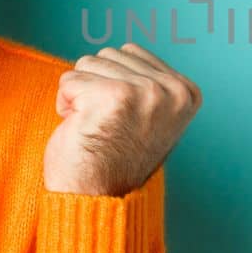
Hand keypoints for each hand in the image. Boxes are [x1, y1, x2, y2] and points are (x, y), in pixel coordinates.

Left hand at [45, 44, 201, 195]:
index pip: (131, 52)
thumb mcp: (148, 115)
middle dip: (96, 86)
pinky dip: (65, 105)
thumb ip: (147, 82)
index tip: (124, 120)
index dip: (115, 83)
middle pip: (109, 53)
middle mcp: (171, 91)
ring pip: (88, 62)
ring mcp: (145, 93)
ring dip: (81, 95)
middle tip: (106, 126)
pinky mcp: (113, 98)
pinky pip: (69, 80)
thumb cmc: (113, 159)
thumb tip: (126, 51)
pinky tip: (81, 129)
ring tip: (94, 127)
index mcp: (186, 92)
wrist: (97, 201)